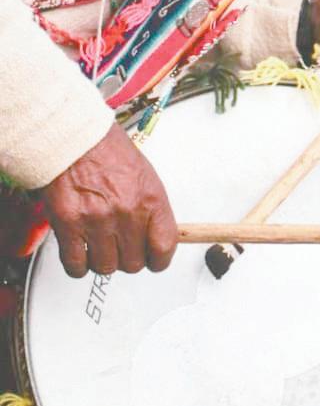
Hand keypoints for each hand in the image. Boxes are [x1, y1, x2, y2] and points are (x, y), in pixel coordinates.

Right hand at [41, 123, 177, 277]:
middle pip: (134, 263)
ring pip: (105, 267)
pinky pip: (76, 265)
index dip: (159, 259)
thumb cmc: (109, 151)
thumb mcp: (145, 176)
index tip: (153, 259)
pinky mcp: (69, 225)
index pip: (164, 248)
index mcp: (150, 198)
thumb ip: (152, 209)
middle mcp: (127, 212)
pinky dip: (78, 264)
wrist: (76, 137)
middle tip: (121, 245)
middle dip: (128, 257)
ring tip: (99, 243)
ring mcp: (97, 221)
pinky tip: (80, 251)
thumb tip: (155, 236)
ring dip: (102, 260)